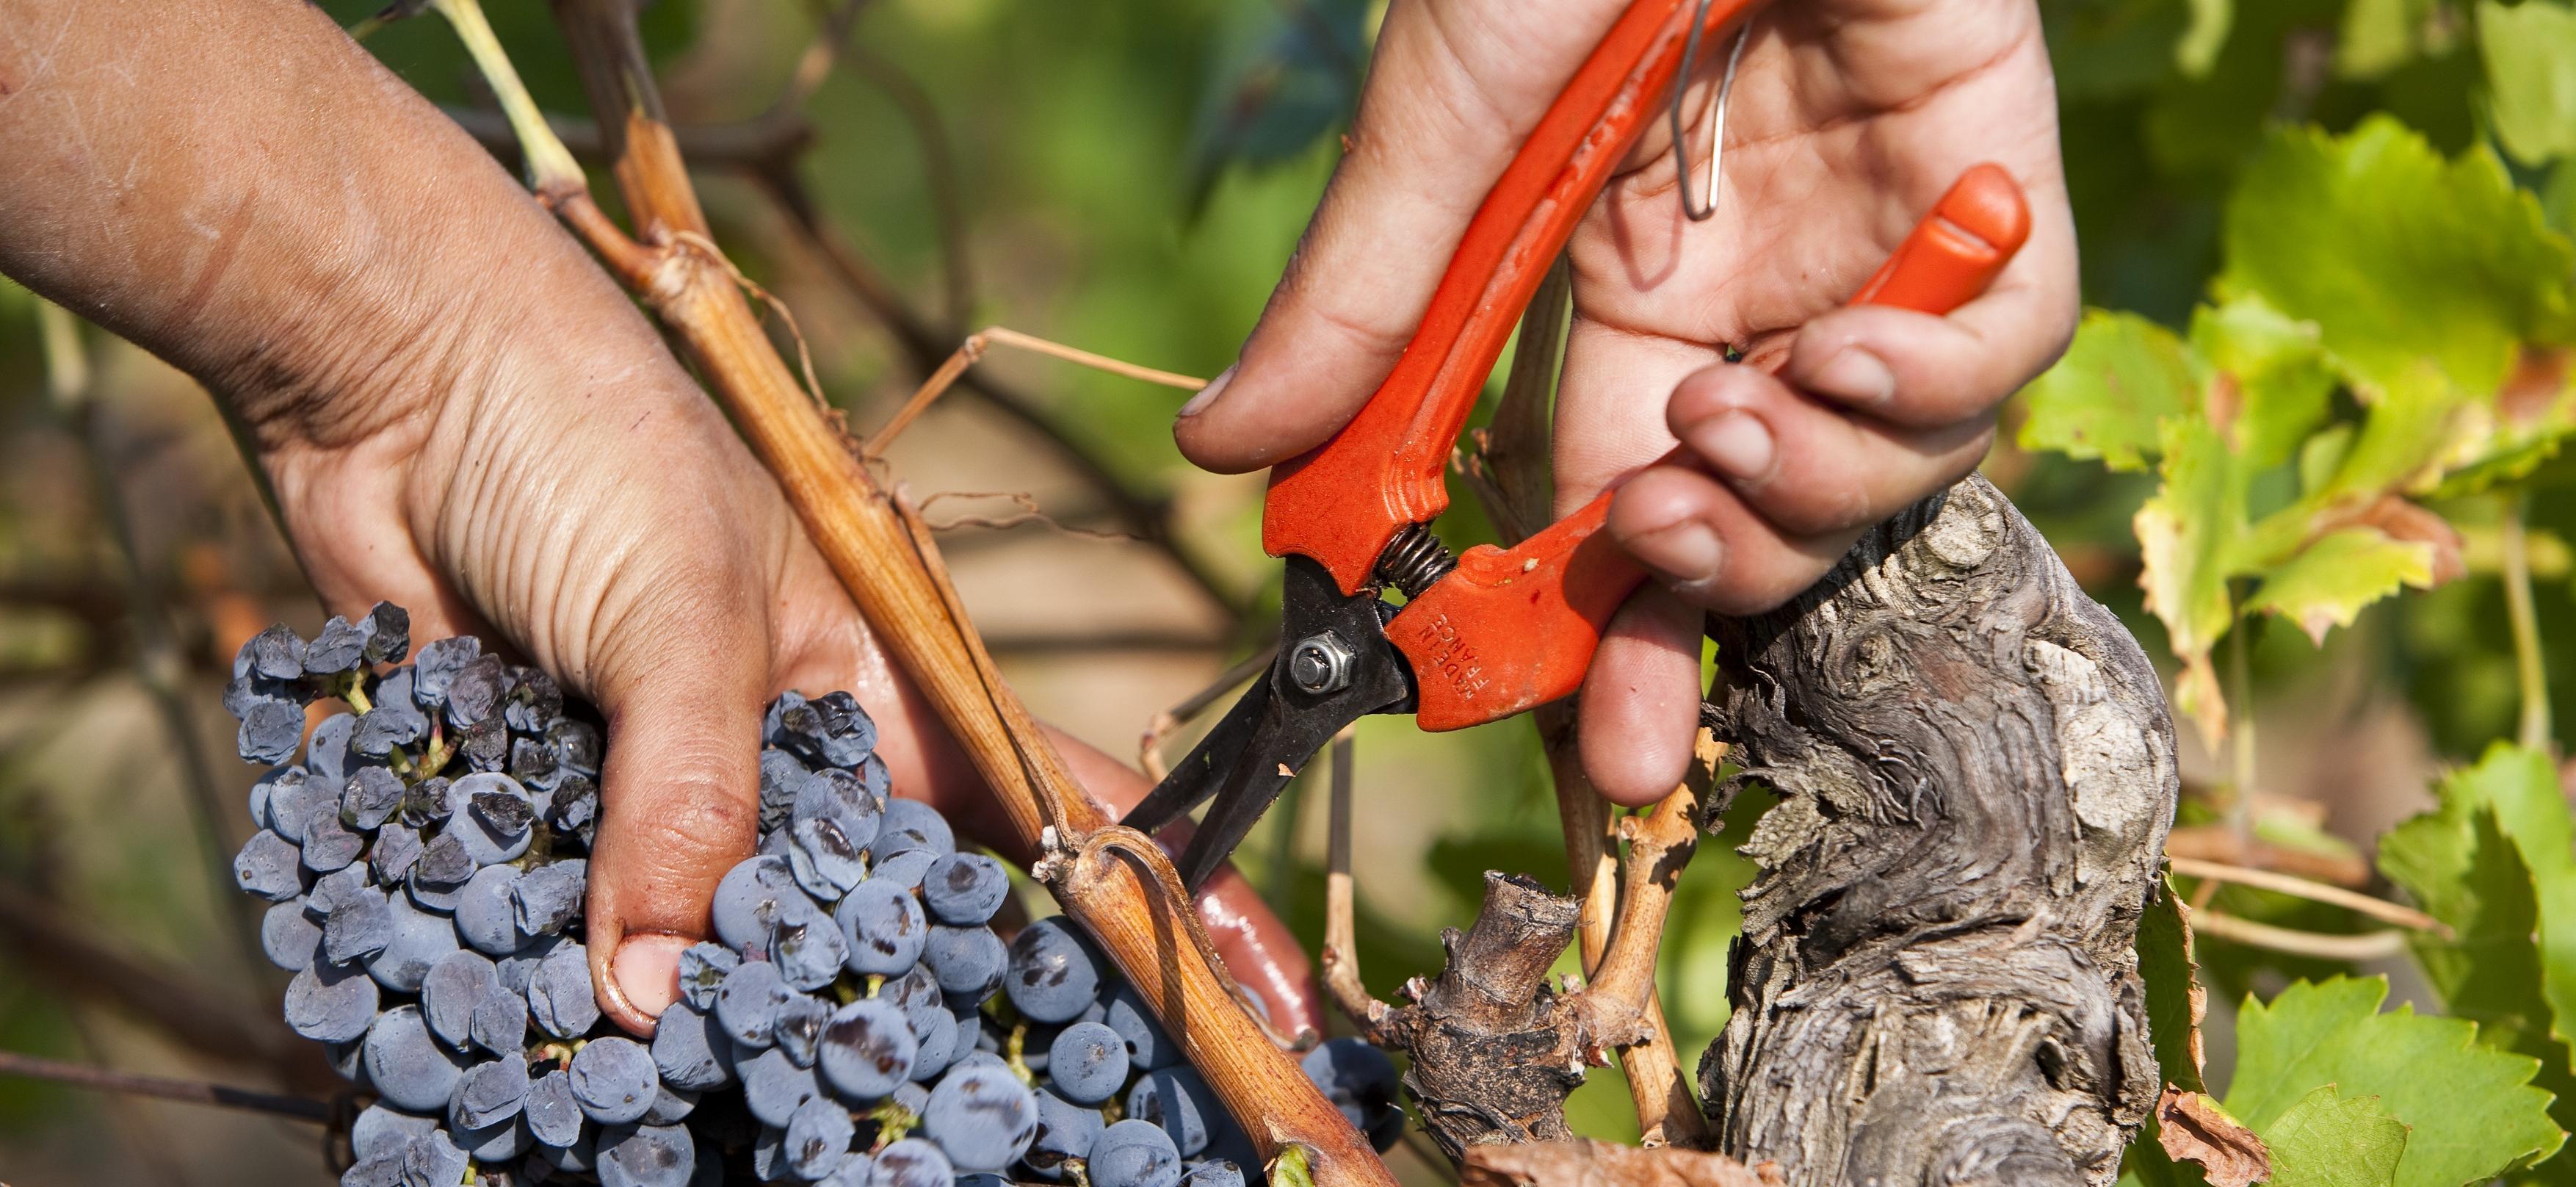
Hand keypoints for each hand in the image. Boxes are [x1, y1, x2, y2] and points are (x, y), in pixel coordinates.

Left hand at [0, 0, 1315, 1036]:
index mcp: (882, 676)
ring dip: (729, 1016)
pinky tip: (581, 1061)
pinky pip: (576, 918)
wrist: (389, 370)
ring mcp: (666, 780)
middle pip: (885, 902)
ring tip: (763, 1127)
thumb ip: (692, 799)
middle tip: (957, 1115)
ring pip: (725, 933)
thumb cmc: (587, 439)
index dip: (1144, 900)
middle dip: (923, 1000)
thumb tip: (662, 995)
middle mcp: (791, 741)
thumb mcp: (682, 609)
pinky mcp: (542, 801)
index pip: (1044, 803)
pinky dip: (568, 980)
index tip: (1255, 1001)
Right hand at [1174, 0, 2078, 805]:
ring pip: (1871, 476)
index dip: (1578, 637)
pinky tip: (1842, 359)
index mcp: (1607, 295)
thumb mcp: (1448, 123)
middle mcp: (1744, 298)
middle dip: (1698, 628)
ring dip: (1795, 504)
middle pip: (1743, 532)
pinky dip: (1928, 394)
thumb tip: (1219, 452)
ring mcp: (1871, 253)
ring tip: (1725, 431)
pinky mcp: (1987, 193)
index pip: (1591, 507)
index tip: (1553, 747)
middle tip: (1647, 668)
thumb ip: (1362, 298)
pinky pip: (1996, 359)